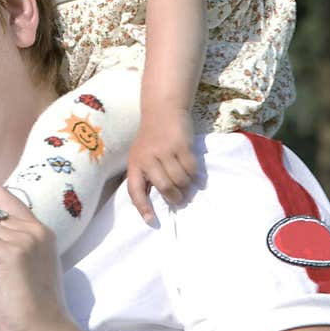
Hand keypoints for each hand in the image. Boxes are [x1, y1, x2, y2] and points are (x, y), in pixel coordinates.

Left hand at [126, 107, 198, 223]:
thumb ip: (146, 175)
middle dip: (174, 197)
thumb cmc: (151, 138)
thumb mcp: (141, 155)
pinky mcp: (181, 144)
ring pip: (180, 180)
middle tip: (180, 199)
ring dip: (186, 186)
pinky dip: (194, 174)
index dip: (143, 207)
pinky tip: (194, 172)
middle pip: (164, 187)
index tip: (151, 220)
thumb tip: (155, 201)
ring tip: (187, 183)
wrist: (162, 110)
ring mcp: (164, 150)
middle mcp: (147, 158)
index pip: (135, 190)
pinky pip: (191, 168)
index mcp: (135, 163)